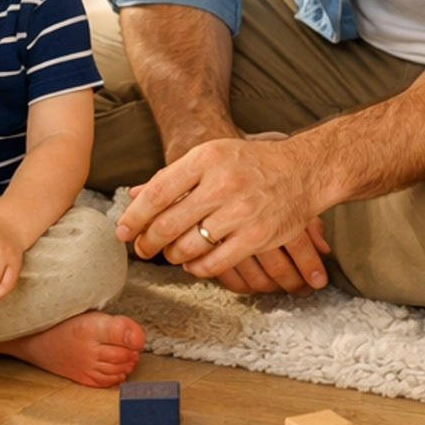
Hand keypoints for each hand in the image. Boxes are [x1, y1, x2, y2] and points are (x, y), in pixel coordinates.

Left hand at [116, 134, 327, 287]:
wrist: (302, 171)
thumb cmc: (251, 163)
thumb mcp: (211, 156)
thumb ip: (174, 176)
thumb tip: (135, 195)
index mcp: (206, 158)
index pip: (158, 192)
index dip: (134, 217)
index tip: (122, 232)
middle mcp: (222, 183)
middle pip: (169, 224)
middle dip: (148, 242)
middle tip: (142, 249)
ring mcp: (241, 212)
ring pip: (189, 246)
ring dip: (172, 256)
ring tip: (170, 254)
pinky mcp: (257, 237)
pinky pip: (214, 262)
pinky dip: (197, 268)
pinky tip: (193, 263)